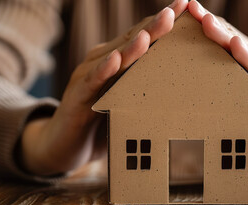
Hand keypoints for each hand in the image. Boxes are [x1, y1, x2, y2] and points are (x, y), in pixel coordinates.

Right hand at [21, 0, 187, 175]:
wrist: (61, 146)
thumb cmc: (99, 123)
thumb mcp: (127, 104)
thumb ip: (145, 91)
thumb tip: (180, 91)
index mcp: (118, 63)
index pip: (143, 37)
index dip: (163, 23)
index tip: (186, 7)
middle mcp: (103, 62)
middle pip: (133, 39)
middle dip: (157, 24)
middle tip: (178, 7)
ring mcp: (89, 77)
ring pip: (116, 55)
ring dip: (136, 42)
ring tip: (157, 27)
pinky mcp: (78, 96)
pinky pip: (94, 81)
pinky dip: (105, 70)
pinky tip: (116, 60)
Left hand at [188, 1, 247, 174]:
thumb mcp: (236, 102)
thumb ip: (219, 88)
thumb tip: (184, 81)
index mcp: (246, 66)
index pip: (225, 41)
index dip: (208, 25)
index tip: (188, 11)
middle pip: (238, 45)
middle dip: (219, 30)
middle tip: (201, 16)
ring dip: (243, 49)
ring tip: (229, 39)